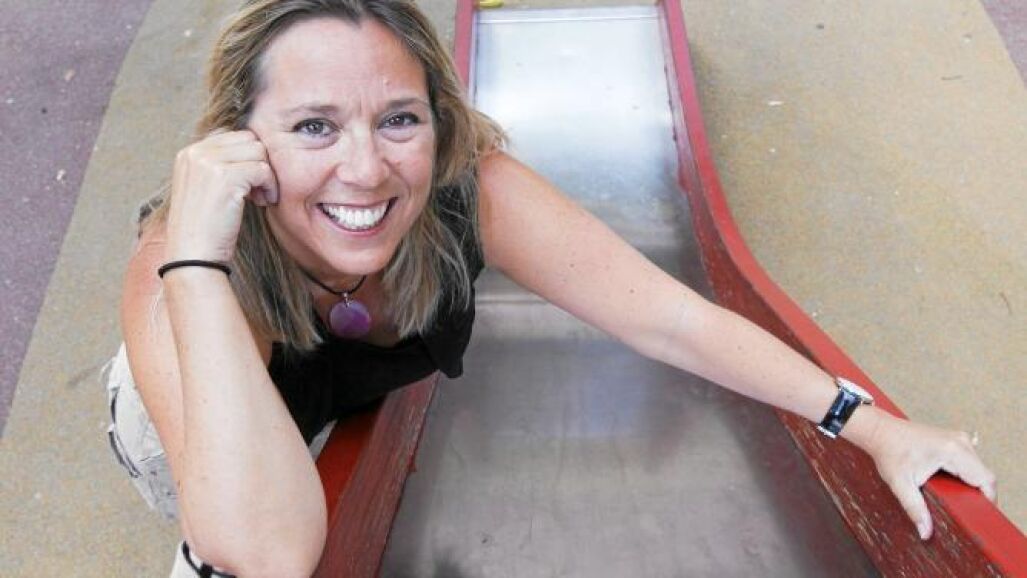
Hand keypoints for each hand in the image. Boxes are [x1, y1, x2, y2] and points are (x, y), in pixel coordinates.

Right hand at [166, 130, 277, 262]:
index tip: (249, 183)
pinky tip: (262, 203)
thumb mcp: (205, 190)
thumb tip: (253, 149)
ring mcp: (208, 162)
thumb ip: (220, 167)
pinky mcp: (225, 176)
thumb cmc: (204, 229)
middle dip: (260, 162)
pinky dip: (270, 186)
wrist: (192, 256)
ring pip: (258, 151)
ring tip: (260, 198)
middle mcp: (195, 152)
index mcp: (188, 154)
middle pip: (248, 139)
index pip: (232, 136)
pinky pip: (263, 169)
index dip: (248, 158)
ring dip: (267, 175)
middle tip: (258, 191)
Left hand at [868, 413, 996, 539]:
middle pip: (984, 475)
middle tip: (963, 510)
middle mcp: (960, 442)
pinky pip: (970, 461)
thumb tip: (925, 532)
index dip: (987, 500)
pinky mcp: (954, 440)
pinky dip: (966, 475)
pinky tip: (951, 485)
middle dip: (978, 495)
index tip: (977, 515)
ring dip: (972, 484)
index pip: (986, 479)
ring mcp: (959, 439)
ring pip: (978, 468)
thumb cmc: (888, 452)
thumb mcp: (900, 484)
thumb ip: (914, 509)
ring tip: (955, 498)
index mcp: (953, 451)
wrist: (879, 431)